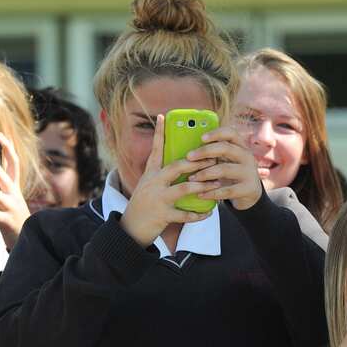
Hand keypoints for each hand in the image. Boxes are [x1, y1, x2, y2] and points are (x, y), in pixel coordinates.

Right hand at [120, 115, 213, 246]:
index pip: (155, 150)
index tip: (163, 116)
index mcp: (150, 174)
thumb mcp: (149, 186)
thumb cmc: (144, 205)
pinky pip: (185, 214)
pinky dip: (198, 214)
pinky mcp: (162, 215)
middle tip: (213, 158)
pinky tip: (209, 212)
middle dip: (197, 162)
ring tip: (216, 184)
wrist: (130, 229)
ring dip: (203, 186)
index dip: (159, 133)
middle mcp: (153, 183)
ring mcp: (157, 199)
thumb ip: (162, 175)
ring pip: (184, 188)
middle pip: (177, 167)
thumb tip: (182, 164)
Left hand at [189, 126, 263, 210]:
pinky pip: (227, 190)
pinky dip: (212, 193)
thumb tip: (189, 150)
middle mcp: (246, 157)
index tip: (201, 138)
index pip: (231, 133)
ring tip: (192, 178)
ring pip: (224, 169)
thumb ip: (214, 153)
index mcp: (240, 146)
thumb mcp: (226, 160)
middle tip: (189, 157)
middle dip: (205, 151)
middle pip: (226, 148)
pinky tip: (201, 194)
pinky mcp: (249, 188)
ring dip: (205, 173)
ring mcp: (249, 173)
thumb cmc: (231, 173)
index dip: (216, 133)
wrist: (250, 193)